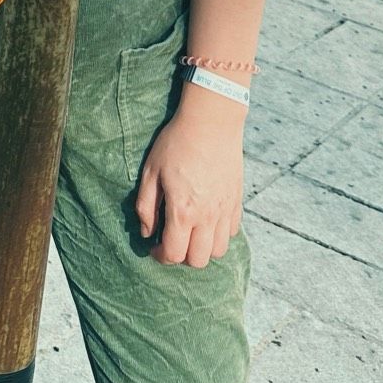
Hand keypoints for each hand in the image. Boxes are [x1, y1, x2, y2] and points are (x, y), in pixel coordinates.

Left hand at [134, 86, 244, 267]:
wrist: (211, 122)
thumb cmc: (176, 143)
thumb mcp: (150, 172)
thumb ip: (146, 206)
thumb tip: (147, 232)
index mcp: (183, 211)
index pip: (174, 254)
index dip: (160, 256)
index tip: (154, 247)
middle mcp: (207, 216)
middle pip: (199, 260)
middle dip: (182, 256)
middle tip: (172, 240)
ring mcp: (225, 210)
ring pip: (219, 251)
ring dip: (203, 248)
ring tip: (191, 232)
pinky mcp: (236, 200)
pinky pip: (232, 232)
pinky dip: (219, 233)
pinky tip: (207, 219)